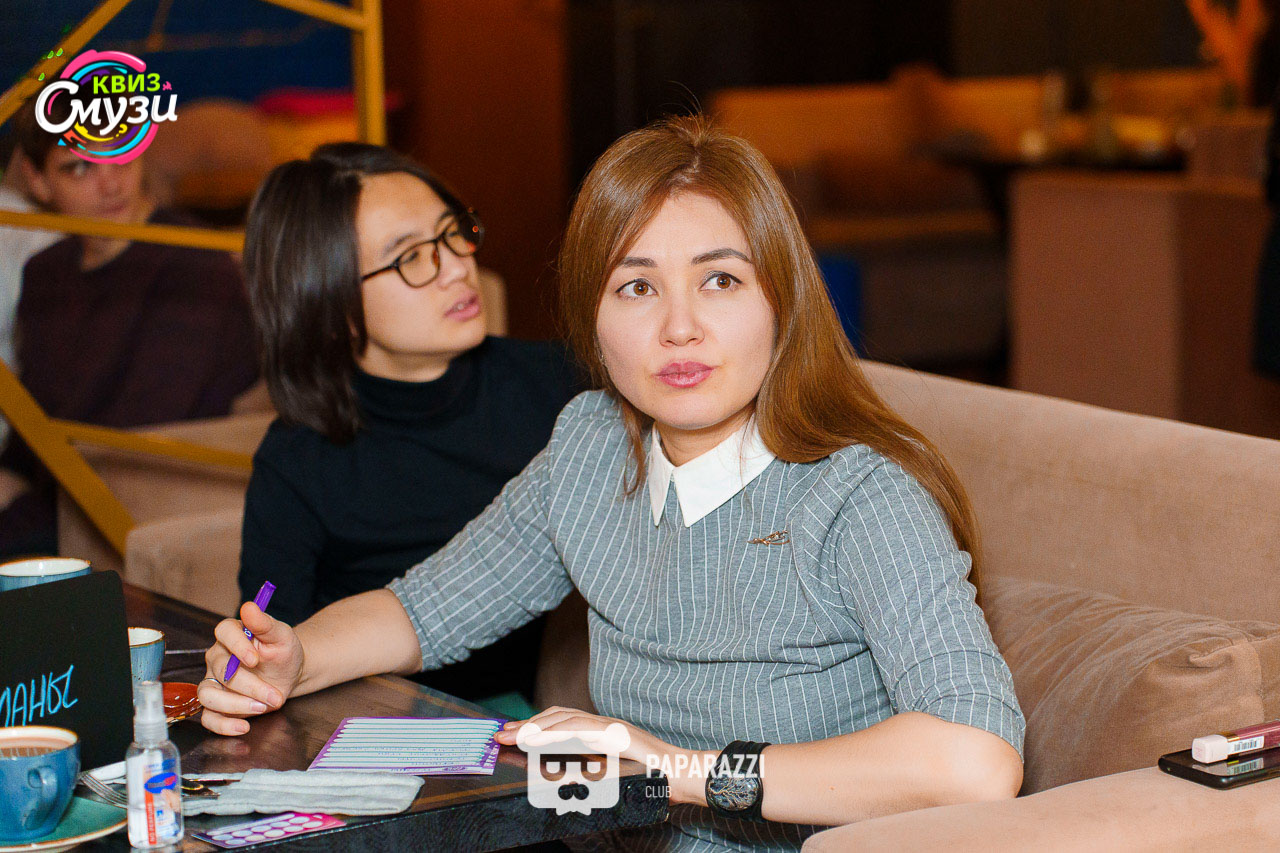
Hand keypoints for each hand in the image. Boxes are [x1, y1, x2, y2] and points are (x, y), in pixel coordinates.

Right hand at [198, 601, 303, 735]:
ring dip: (235, 705)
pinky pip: (209, 717)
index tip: (255, 658)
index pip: (224, 632)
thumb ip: (265, 623)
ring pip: (208, 695)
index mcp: (231, 635)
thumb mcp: (281, 636)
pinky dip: (223, 725)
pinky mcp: (217, 704)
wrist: (288, 673)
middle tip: (274, 695)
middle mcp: (217, 657)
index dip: (237, 645)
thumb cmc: (282, 651)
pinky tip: (244, 727)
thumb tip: (249, 606)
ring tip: (262, 708)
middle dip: (249, 685)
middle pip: (220, 670)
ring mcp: (214, 681)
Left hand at [493, 706, 711, 804]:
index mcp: (600, 734)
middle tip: (501, 735)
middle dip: (526, 723)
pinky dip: (555, 731)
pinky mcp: (615, 733)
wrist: (681, 776)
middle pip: (557, 716)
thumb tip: (557, 783)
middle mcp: (602, 724)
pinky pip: (580, 728)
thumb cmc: (650, 780)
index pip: (560, 723)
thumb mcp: (610, 778)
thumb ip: (587, 775)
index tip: (510, 735)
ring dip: (535, 726)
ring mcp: (609, 726)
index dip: (534, 727)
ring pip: (564, 719)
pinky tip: (539, 738)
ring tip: (513, 735)